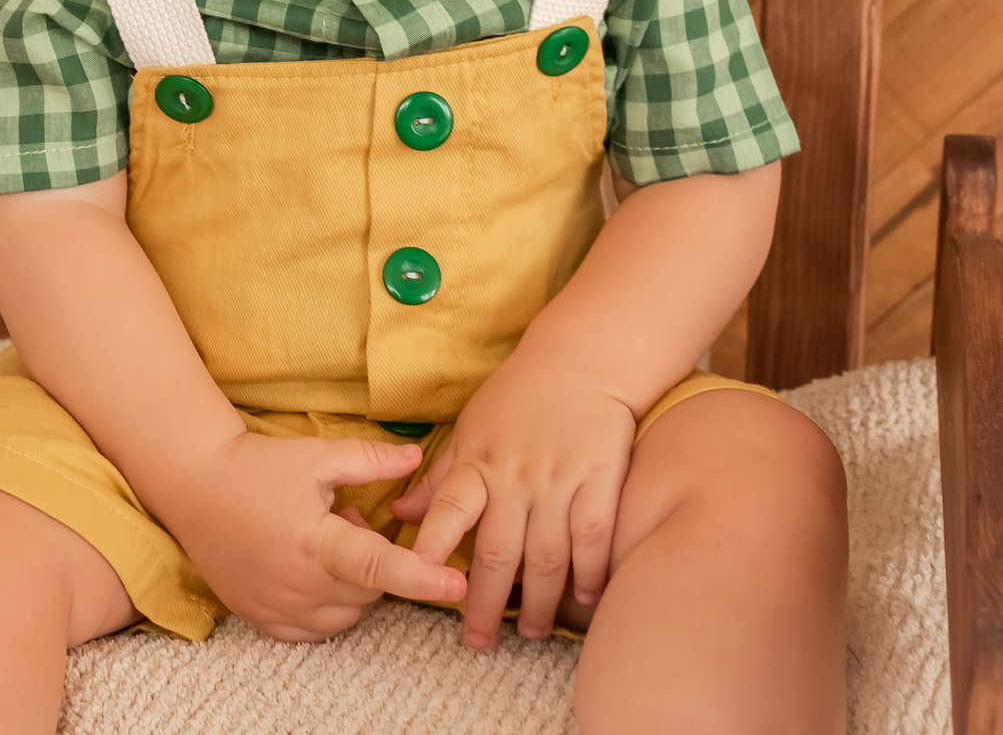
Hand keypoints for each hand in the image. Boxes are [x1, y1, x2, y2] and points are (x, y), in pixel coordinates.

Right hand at [155, 431, 465, 641]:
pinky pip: (313, 630)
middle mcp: (297, 582)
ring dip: (351, 585)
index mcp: (315, 540)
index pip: (380, 566)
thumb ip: (370, 461)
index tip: (457, 585)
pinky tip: (308, 570)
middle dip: (374, 561)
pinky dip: (325, 607)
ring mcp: (277, 606)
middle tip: (347, 522)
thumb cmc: (256, 466)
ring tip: (323, 543)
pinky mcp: (260, 617)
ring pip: (345, 614)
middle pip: (369, 592)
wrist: (193, 484)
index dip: (422, 577)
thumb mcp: (316, 456)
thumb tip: (416, 458)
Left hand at [391, 354, 634, 645]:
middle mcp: (515, 478)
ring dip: (538, 602)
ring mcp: (559, 481)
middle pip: (497, 553)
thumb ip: (440, 477)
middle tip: (477, 641)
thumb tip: (401, 514)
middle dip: (484, 603)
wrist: (582, 360)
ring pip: (545, 556)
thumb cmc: (519, 395)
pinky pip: (594, 537)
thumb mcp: (470, 428)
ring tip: (532, 633)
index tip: (418, 580)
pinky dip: (590, 572)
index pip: (448, 510)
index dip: (433, 546)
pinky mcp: (600, 481)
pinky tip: (586, 599)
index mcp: (478, 463)